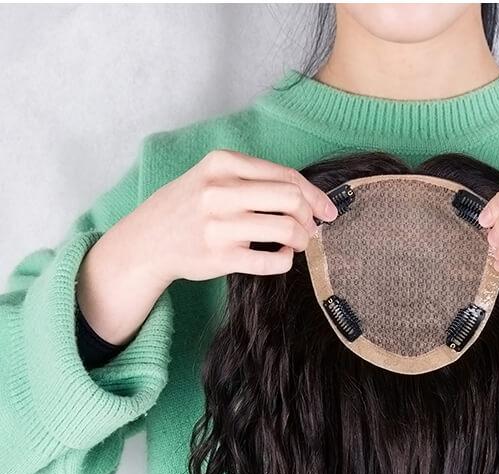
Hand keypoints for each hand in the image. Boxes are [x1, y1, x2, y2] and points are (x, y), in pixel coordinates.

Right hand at [137, 148, 337, 283]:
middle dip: (309, 215)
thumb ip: (252, 179)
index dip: (314, 195)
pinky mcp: (221, 257)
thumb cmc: (188, 207)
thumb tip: (304, 195)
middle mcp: (221, 191)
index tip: (326, 210)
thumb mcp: (212, 177)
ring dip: (301, 239)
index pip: (286, 175)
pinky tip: (282, 257)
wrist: (147, 241)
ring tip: (297, 243)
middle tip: (310, 228)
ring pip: (286, 228)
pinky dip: (286, 260)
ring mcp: (220, 225)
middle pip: (291, 198)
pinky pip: (271, 260)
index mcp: (223, 164)